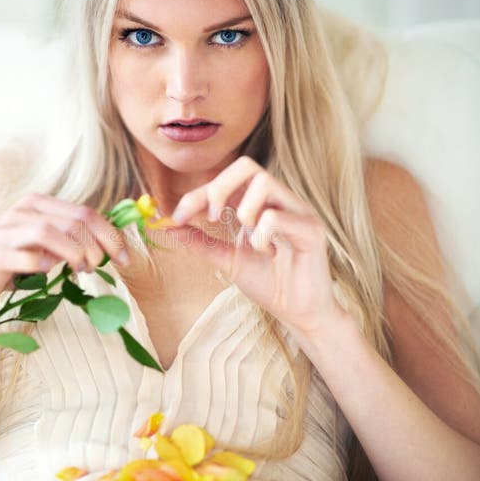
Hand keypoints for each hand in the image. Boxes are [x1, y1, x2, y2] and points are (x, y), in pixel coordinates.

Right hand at [0, 193, 129, 313]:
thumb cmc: (9, 265)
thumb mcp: (42, 246)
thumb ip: (68, 238)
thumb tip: (109, 243)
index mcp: (35, 205)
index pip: (84, 212)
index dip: (110, 234)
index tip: (125, 257)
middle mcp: (19, 213)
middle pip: (72, 220)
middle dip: (96, 245)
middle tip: (101, 266)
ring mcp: (3, 233)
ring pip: (47, 232)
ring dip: (73, 252)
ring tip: (81, 269)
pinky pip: (19, 255)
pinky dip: (39, 263)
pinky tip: (48, 271)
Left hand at [170, 156, 342, 337]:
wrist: (299, 314)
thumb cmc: (269, 284)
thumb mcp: (228, 261)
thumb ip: (201, 243)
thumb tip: (168, 227)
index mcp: (258, 204)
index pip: (224, 181)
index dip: (196, 194)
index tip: (175, 217)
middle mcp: (279, 200)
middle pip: (246, 166)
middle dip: (219, 188)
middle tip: (211, 217)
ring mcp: (298, 211)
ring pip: (264, 182)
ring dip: (244, 209)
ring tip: (247, 236)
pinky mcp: (312, 229)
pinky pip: (277, 216)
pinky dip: (262, 235)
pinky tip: (268, 254)